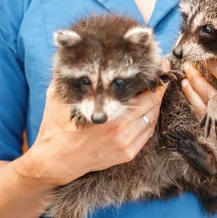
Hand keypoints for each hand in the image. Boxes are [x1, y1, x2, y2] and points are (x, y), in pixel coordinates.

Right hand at [13, 61, 169, 188]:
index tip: (162, 66)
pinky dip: (149, 120)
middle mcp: (124, 132)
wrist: (54, 162)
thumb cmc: (56, 128)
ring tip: (154, 92)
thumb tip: (74, 55)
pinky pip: (147, 134)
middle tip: (162, 76)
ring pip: (152, 120)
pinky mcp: (127, 155)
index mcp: (112, 117)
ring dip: (155, 106)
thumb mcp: (60, 97)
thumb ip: (74, 78)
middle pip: (153, 107)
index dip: (158, 80)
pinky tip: (145, 111)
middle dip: (159, 90)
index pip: (147, 96)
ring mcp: (127, 146)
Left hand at [180, 60, 216, 163]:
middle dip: (197, 79)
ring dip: (192, 96)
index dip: (215, 68)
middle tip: (188, 66)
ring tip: (184, 81)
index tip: (206, 57)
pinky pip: (209, 127)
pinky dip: (199, 113)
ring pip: (206, 112)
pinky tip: (193, 102)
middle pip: (212, 96)